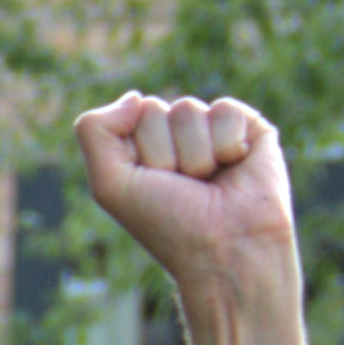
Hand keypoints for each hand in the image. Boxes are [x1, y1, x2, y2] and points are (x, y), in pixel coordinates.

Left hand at [76, 88, 299, 287]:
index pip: (129, 116)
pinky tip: (234, 167)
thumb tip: (135, 96)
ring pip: (188, 109)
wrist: (224, 248)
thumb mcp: (110, 184)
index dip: (140, 152)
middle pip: (153, 109)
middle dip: (164, 153)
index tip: (154, 185)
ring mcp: (211, 131)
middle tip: (181, 187)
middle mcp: (174, 137)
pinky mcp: (248, 128)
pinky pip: (225, 110)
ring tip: (207, 182)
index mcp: (140, 149)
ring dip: (195, 154)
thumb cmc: (168, 224)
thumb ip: (95, 131)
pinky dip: (226, 144)